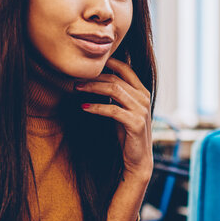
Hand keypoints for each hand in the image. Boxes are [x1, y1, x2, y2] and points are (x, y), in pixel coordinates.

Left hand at [76, 57, 152, 180]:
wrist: (138, 158)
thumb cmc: (127, 132)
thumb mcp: (122, 109)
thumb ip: (117, 94)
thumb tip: (96, 79)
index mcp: (142, 91)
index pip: (126, 69)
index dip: (109, 62)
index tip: (90, 63)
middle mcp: (144, 97)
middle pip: (116, 79)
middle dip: (94, 77)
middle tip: (76, 79)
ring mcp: (141, 109)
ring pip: (114, 90)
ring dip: (93, 87)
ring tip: (76, 88)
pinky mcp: (136, 123)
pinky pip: (112, 110)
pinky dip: (96, 107)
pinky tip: (83, 107)